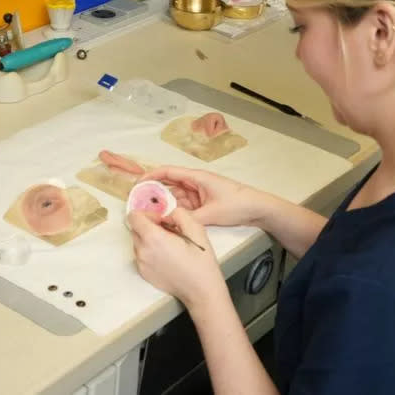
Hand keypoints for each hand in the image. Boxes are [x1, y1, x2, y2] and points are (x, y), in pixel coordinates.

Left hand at [129, 208, 225, 308]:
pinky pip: (141, 255)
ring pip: (138, 242)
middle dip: (149, 226)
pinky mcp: (144, 273)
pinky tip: (167, 257)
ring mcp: (141, 264)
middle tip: (168, 232)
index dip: (147, 214)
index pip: (133, 217)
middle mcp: (143, 251)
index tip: (161, 220)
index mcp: (153, 238)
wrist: (201, 290)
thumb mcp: (195, 228)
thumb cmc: (200, 261)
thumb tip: (168, 215)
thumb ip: (179, 214)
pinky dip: (150, 252)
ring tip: (169, 245)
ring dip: (149, 239)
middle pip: (135, 229)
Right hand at [140, 166, 265, 227]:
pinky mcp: (202, 203)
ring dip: (164, 204)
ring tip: (148, 214)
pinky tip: (165, 220)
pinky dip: (174, 211)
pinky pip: (183, 205)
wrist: (258, 209)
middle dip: (154, 193)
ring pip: (175, 197)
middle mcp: (195, 183)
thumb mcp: (211, 214)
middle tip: (138, 204)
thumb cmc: (237, 204)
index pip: (168, 172)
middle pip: (169, 185)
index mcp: (196, 177)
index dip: (151, 176)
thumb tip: (169, 222)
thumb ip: (189, 218)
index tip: (137, 185)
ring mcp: (198, 193)